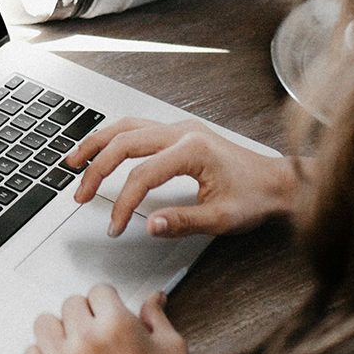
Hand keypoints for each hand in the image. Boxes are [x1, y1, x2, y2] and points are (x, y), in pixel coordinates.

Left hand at [25, 286, 211, 353]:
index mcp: (117, 325)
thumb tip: (154, 298)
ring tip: (75, 343)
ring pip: (44, 323)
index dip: (107, 301)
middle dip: (85, 313)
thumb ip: (156, 316)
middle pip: (70, 304)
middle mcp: (86, 341)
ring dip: (60, 330)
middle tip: (96, 330)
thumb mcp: (171, 348)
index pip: (98, 290)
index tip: (108, 311)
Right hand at [66, 118, 302, 237]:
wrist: (279, 182)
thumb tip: (149, 225)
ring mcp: (180, 128)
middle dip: (96, 170)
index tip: (115, 226)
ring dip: (97, 144)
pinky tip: (101, 149)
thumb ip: (183, 222)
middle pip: (124, 142)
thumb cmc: (256, 197)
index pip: (142, 175)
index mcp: (193, 150)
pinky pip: (137, 127)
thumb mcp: (222, 219)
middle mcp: (183, 132)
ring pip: (126, 127)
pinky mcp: (180, 132)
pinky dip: (114, 138)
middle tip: (80, 195)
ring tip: (74, 162)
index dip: (123, 203)